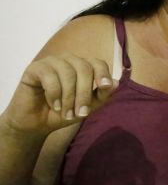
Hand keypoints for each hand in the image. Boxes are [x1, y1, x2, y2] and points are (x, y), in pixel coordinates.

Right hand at [1, 54, 116, 136]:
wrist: (36, 124)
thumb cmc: (63, 112)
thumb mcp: (87, 107)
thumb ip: (101, 96)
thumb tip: (116, 82)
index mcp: (82, 67)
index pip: (97, 63)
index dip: (103, 74)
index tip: (105, 87)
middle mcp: (68, 61)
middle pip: (84, 69)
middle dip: (84, 93)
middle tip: (81, 113)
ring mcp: (51, 62)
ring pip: (68, 73)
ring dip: (69, 97)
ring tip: (66, 113)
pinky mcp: (35, 68)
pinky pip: (50, 77)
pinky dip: (54, 94)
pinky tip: (54, 105)